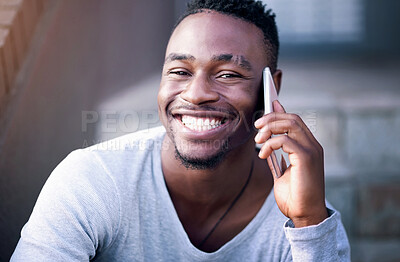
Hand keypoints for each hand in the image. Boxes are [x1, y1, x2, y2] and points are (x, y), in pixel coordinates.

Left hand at [254, 101, 327, 226]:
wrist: (304, 215)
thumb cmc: (294, 195)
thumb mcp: (281, 170)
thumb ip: (277, 154)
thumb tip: (268, 140)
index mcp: (308, 147)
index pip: (295, 120)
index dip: (281, 111)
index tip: (269, 103)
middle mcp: (313, 145)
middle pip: (292, 118)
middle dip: (271, 118)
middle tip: (256, 126)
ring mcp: (312, 151)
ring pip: (291, 124)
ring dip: (270, 128)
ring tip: (258, 140)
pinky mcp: (307, 158)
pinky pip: (286, 140)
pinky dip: (271, 144)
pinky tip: (263, 153)